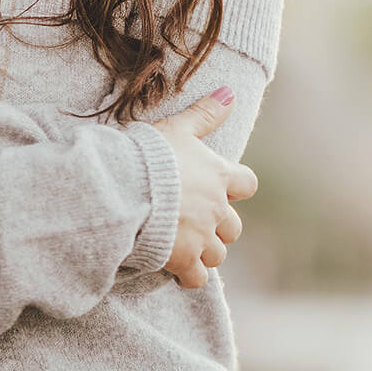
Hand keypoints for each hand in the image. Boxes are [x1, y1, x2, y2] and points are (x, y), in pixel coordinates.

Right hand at [150, 89, 258, 288]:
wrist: (124, 189)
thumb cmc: (148, 155)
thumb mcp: (177, 128)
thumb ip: (205, 113)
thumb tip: (231, 92)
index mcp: (219, 177)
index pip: (248, 184)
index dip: (236, 188)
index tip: (220, 188)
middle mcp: (217, 209)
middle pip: (233, 227)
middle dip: (219, 226)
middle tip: (194, 220)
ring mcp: (202, 237)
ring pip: (218, 254)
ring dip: (205, 251)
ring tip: (184, 244)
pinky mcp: (184, 260)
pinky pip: (198, 278)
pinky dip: (190, 276)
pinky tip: (177, 270)